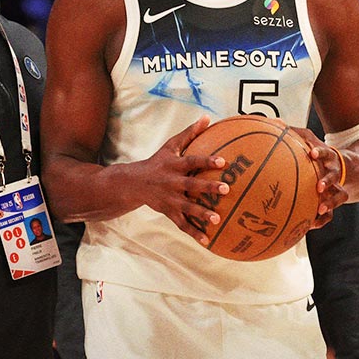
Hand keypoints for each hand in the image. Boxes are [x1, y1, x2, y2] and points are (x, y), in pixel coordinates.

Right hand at [137, 115, 227, 244]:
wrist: (133, 183)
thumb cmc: (158, 161)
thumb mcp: (171, 145)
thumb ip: (190, 133)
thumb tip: (208, 117)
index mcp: (174, 165)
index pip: (192, 161)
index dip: (207, 161)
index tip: (223, 161)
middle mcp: (172, 182)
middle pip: (191, 185)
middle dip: (207, 187)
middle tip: (225, 189)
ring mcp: (170, 199)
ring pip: (187, 208)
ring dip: (201, 214)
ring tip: (217, 219)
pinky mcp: (168, 212)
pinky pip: (182, 224)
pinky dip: (194, 232)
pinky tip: (207, 240)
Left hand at [289, 127, 349, 220]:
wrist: (348, 168)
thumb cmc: (320, 154)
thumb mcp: (311, 141)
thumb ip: (295, 133)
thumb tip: (274, 121)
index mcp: (327, 157)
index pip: (325, 152)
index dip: (319, 152)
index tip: (312, 153)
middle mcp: (334, 172)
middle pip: (334, 176)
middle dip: (327, 181)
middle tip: (319, 187)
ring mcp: (336, 188)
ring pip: (338, 196)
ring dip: (330, 203)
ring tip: (320, 209)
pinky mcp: (334, 201)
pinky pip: (331, 213)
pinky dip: (322, 219)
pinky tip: (310, 225)